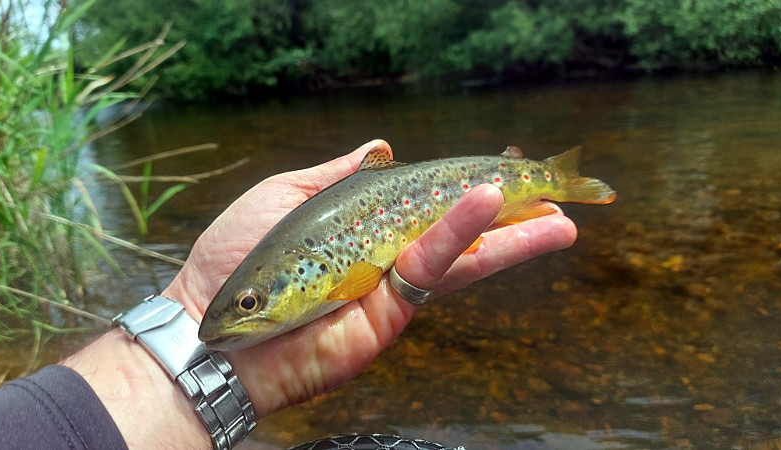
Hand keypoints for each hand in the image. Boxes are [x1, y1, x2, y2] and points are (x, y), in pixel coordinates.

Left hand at [163, 139, 576, 416]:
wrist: (217, 326)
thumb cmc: (240, 257)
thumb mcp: (287, 194)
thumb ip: (337, 173)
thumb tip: (380, 146)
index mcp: (366, 225)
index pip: (429, 201)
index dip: (469, 187)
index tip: (507, 166)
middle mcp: (388, 255)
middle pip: (461, 229)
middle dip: (512, 214)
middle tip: (559, 197)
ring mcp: (395, 285)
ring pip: (465, 252)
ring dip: (516, 232)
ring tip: (563, 214)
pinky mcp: (394, 310)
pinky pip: (436, 264)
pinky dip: (465, 232)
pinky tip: (495, 204)